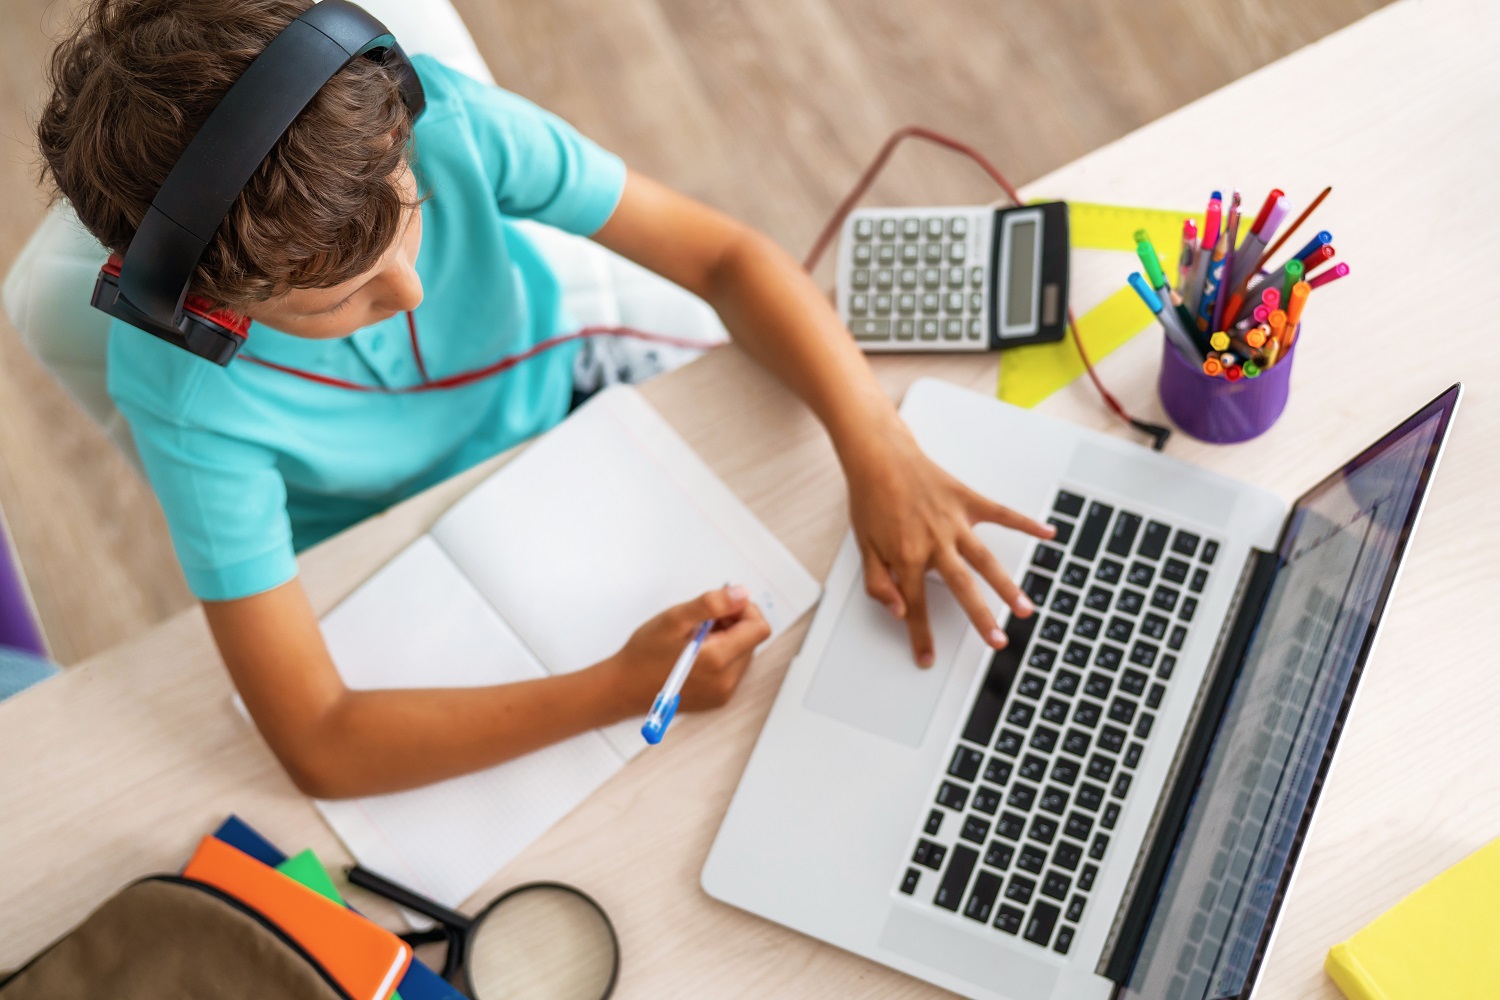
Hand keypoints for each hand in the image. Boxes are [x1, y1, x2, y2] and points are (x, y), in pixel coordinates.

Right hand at [596, 585, 771, 717]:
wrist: (624, 688)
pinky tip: (696, 653)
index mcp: (719, 660)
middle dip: (733, 624)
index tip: (720, 607)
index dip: (743, 610)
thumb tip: (742, 594)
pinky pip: (733, 669)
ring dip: (727, 639)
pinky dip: (721, 655)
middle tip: (702, 622)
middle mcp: (727, 681)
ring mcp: (723, 693)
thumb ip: (711, 604)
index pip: (759, 627)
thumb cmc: (644, 653)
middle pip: (752, 640)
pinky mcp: (717, 699)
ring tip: (696, 637)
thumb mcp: (674, 619)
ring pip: (743, 654)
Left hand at [843, 417, 1054, 666]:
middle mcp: (935, 543)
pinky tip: (1048, 534)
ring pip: (985, 559)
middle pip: (962, 588)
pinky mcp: (966, 500)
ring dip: (1007, 585)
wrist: (878, 458)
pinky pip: (1001, 514)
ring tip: (1024, 608)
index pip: (916, 606)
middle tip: (997, 642)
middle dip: (981, 618)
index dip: (920, 636)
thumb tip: (897, 611)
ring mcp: (954, 522)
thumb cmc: (870, 501)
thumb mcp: (863, 547)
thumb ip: (878, 583)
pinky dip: (1025, 523)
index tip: (927, 659)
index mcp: (907, 557)